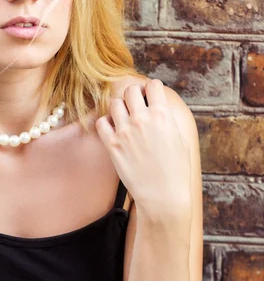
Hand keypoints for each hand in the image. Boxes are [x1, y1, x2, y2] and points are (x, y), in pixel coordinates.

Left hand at [95, 79, 191, 214]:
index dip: (152, 89)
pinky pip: (101, 122)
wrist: (163, 195)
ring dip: (119, 107)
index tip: (150, 96)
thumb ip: (168, 120)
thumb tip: (159, 107)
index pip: (153, 85)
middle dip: (134, 94)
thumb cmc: (176, 170)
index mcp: (163, 115)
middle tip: (135, 104)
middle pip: (130, 90)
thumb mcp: (180, 139)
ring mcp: (125, 131)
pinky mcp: (112, 145)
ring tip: (124, 118)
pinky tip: (113, 130)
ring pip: (114, 103)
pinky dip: (106, 123)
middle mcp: (142, 119)